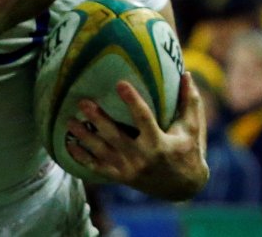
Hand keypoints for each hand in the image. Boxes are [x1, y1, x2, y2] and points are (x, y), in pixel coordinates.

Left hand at [65, 73, 209, 200]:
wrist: (182, 188)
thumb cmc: (188, 151)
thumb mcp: (192, 129)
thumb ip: (190, 101)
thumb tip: (187, 73)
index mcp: (159, 144)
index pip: (143, 119)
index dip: (132, 101)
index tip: (120, 83)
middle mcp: (142, 158)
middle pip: (115, 137)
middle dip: (98, 120)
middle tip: (83, 102)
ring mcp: (128, 169)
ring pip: (102, 152)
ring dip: (84, 137)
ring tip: (69, 121)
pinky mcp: (120, 176)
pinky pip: (97, 168)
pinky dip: (82, 157)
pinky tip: (69, 144)